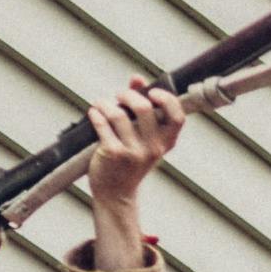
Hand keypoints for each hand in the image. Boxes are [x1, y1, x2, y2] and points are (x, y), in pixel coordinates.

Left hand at [83, 77, 187, 208]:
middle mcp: (153, 148)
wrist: (116, 192)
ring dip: (106, 103)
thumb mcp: (144, 137)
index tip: (152, 93)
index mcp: (166, 143)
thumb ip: (142, 107)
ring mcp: (133, 152)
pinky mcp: (113, 153)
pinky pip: (102, 124)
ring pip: (118, 114)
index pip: (177, 117)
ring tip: (101, 104)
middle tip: (118, 96)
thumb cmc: (130, 159)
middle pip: (144, 108)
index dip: (167, 99)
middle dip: (127, 95)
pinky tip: (94, 114)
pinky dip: (96, 114)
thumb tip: (136, 79)